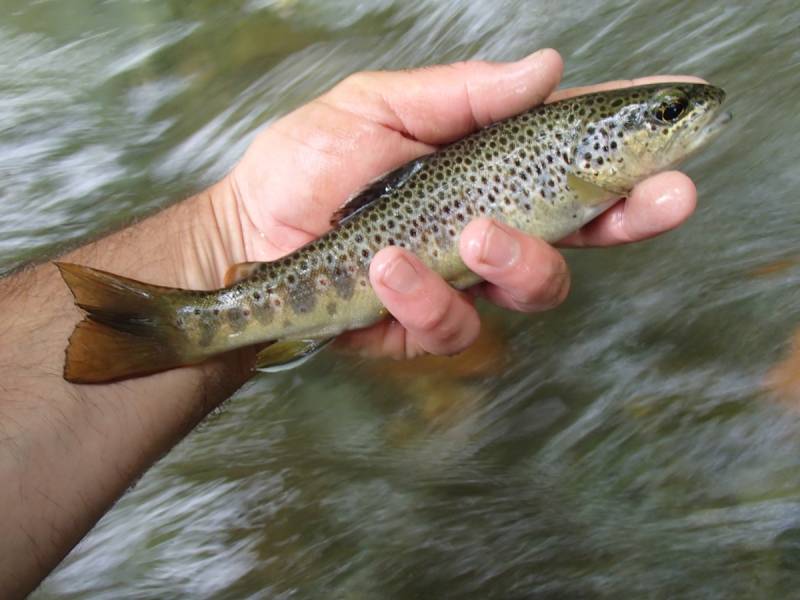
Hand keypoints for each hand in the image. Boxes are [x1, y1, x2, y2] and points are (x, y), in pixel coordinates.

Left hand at [220, 48, 699, 358]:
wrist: (248, 233)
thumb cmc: (309, 163)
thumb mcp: (381, 108)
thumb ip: (461, 96)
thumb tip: (546, 67)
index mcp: (488, 164)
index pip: (574, 147)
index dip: (634, 132)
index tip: (690, 103)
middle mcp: (492, 222)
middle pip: (588, 226)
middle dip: (635, 213)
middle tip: (665, 197)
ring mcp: (464, 279)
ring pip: (537, 285)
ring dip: (518, 260)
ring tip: (472, 235)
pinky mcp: (427, 323)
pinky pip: (455, 323)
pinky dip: (425, 295)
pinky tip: (388, 266)